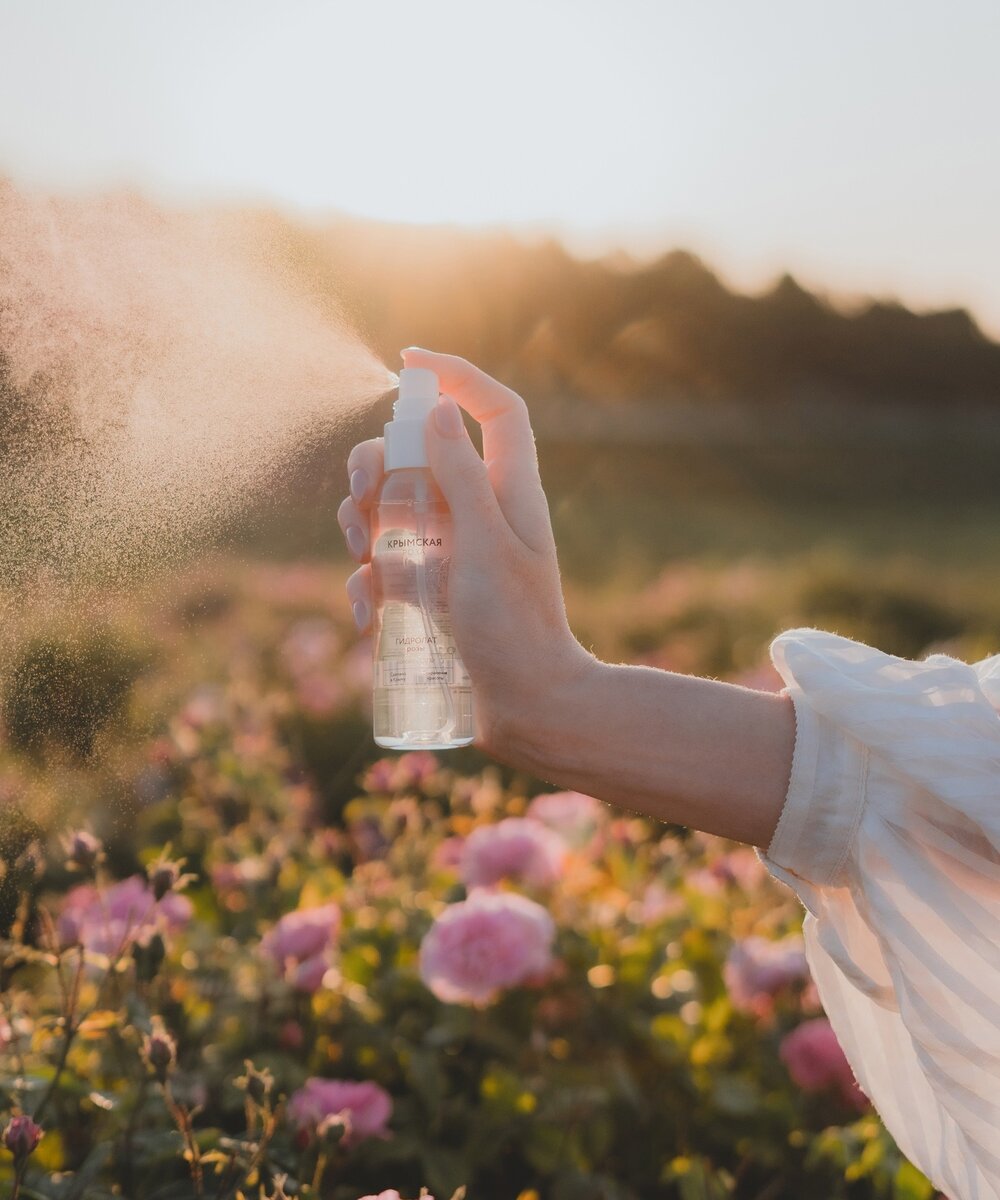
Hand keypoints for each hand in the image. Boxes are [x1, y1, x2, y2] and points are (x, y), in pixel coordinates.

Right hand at [338, 348, 596, 761]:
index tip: (406, 360)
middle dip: (376, 466)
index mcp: (507, 490)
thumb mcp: (485, 547)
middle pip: (416, 455)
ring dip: (359, 526)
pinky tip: (367, 617)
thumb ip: (462, 478)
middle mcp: (477, 513)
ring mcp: (450, 553)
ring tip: (365, 564)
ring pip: (388, 510)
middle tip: (362, 497)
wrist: (527, 709)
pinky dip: (365, 584)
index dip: (457, 374)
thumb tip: (434, 409)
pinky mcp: (429, 592)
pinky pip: (383, 568)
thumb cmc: (515, 628)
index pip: (493, 408)